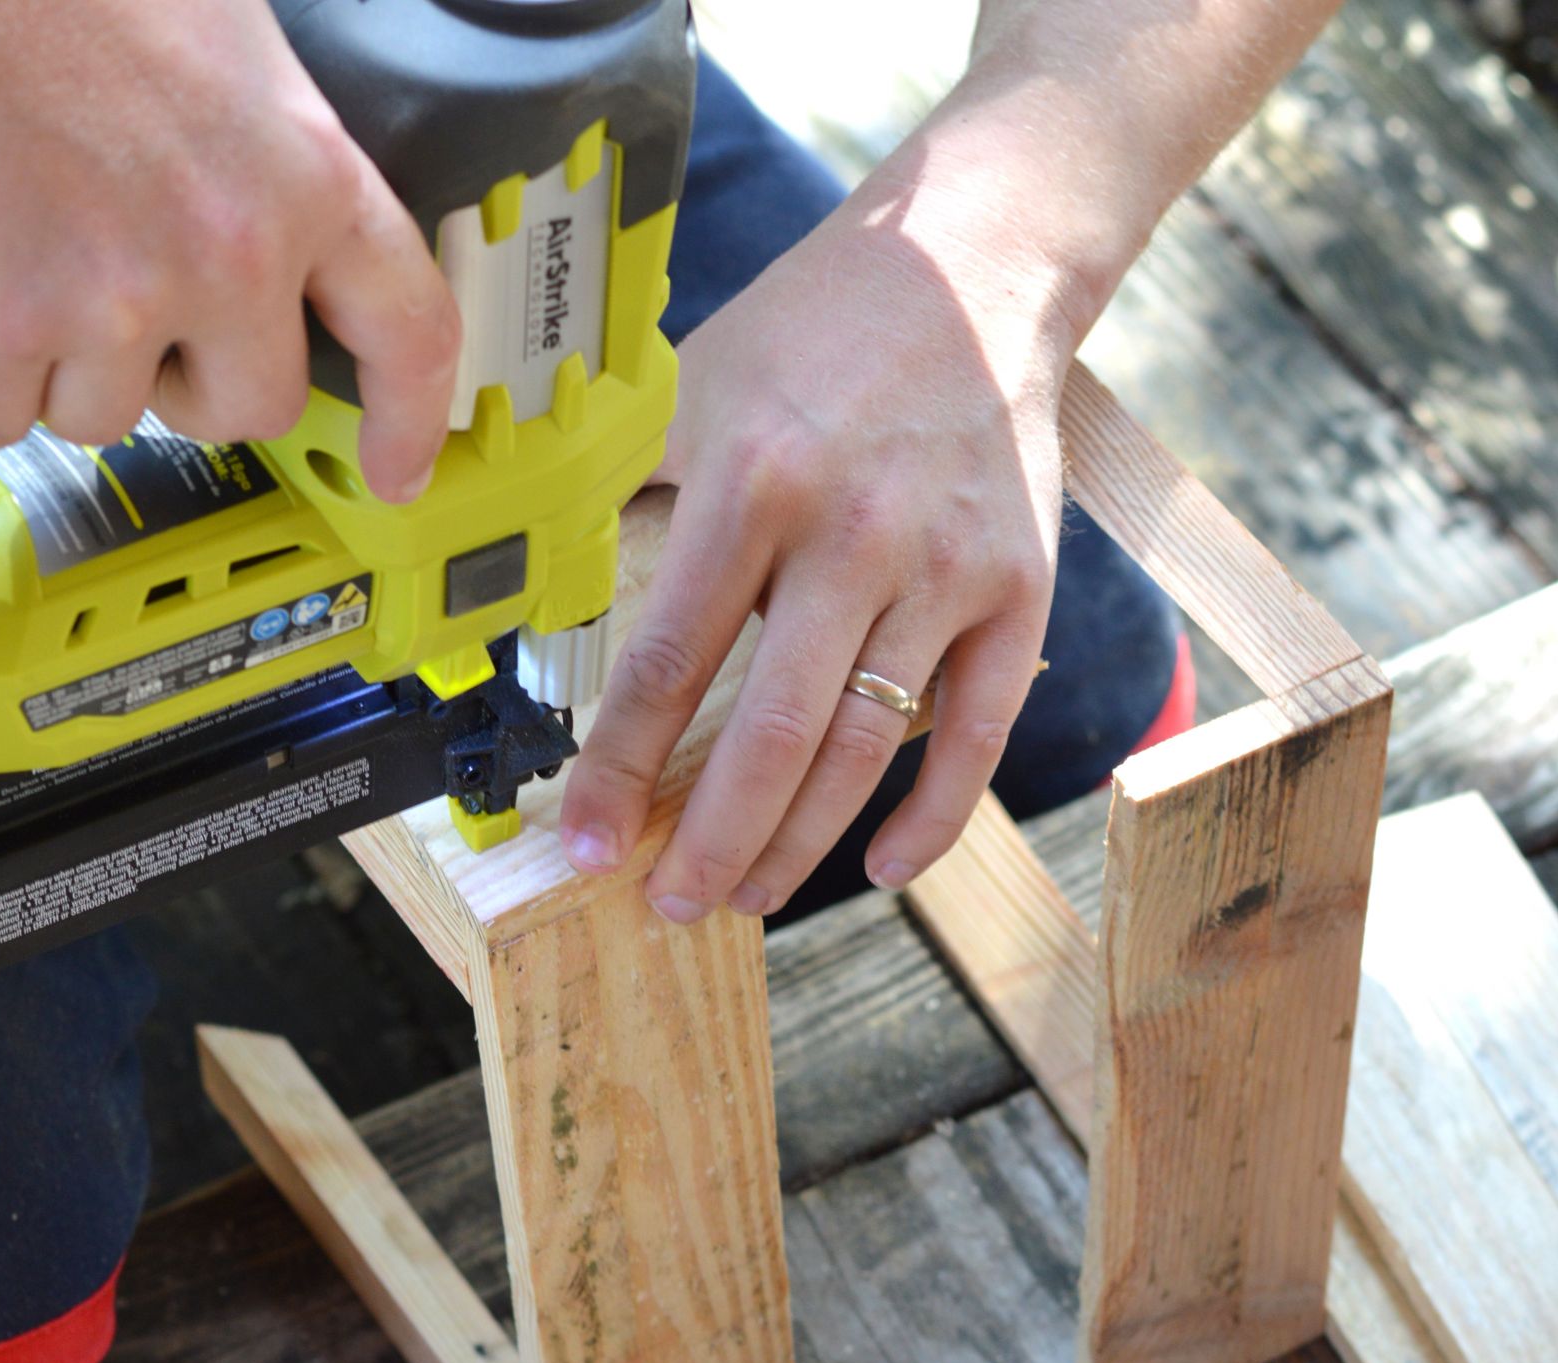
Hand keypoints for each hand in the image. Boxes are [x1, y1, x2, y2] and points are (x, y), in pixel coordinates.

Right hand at [0, 0, 459, 499]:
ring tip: (28, 247)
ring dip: (65, 367)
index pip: (406, 330)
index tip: (397, 470)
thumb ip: (268, 173)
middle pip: (246, 408)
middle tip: (128, 305)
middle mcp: (228, 250)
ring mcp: (116, 294)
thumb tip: (282, 256)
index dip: (410, 419)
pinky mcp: (6, 322)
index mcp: (302, 175)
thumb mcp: (227, 60)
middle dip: (189, 382)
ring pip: (108, 418)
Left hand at [559, 163, 1071, 920]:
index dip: (624, 769)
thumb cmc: (813, 333)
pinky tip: (881, 867)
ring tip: (749, 895)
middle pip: (772, 735)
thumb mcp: (694, 386)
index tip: (591, 845)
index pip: (671, 661)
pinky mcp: (1016, 593)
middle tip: (670, 903)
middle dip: (712, 840)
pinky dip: (931, 818)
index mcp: (755, 482)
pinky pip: (976, 737)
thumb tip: (541, 596)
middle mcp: (854, 534)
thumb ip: (628, 493)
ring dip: (800, 843)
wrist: (974, 265)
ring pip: (865, 751)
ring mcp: (945, 571)